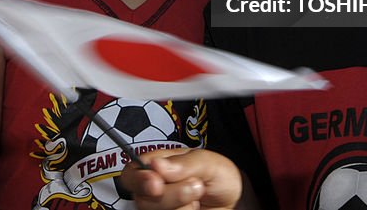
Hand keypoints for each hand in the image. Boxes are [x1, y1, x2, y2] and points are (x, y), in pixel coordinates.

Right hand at [121, 148, 244, 209]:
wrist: (234, 200)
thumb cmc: (217, 176)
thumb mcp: (207, 162)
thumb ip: (183, 163)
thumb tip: (155, 165)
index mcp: (155, 167)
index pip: (131, 174)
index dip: (139, 180)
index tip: (156, 184)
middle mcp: (153, 191)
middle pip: (142, 200)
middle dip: (171, 195)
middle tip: (195, 186)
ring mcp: (160, 208)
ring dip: (183, 206)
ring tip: (198, 195)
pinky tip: (195, 208)